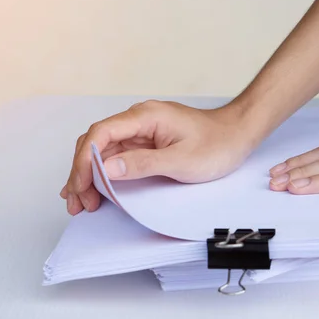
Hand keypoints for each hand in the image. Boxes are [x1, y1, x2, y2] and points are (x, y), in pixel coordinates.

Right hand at [60, 100, 254, 214]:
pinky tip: (96, 188)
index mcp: (145, 116)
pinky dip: (106, 173)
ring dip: (90, 175)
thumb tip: (107, 169)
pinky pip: (119, 156)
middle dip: (82, 173)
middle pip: (96, 143)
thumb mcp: (181, 161)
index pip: (100, 134)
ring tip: (82, 202)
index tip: (80, 187)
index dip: (85, 162)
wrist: (239, 134)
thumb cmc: (218, 145)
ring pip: (104, 151)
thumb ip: (143, 164)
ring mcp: (143, 131)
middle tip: (78, 202)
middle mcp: (139, 120)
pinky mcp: (148, 142)